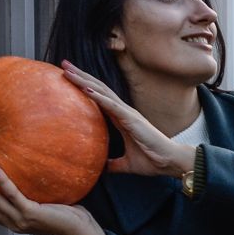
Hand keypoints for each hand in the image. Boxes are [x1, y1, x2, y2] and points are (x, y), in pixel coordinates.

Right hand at [0, 163, 106, 234]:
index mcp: (12, 221)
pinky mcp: (32, 214)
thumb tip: (24, 169)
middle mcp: (13, 223)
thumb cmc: (66, 215)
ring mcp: (21, 220)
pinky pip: (14, 197)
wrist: (81, 232)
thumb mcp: (41, 203)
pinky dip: (3, 183)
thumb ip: (29, 193)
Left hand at [60, 61, 192, 178]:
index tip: (68, 77)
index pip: (99, 97)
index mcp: (121, 119)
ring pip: (102, 92)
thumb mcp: (126, 164)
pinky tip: (85, 88)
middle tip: (63, 64)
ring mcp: (128, 113)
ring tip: (68, 70)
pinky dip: (98, 96)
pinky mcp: (132, 119)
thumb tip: (99, 170)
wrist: (170, 162)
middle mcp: (123, 111)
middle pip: (98, 89)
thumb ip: (112, 164)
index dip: (84, 85)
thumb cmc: (152, 161)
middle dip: (80, 76)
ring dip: (84, 80)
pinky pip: (112, 105)